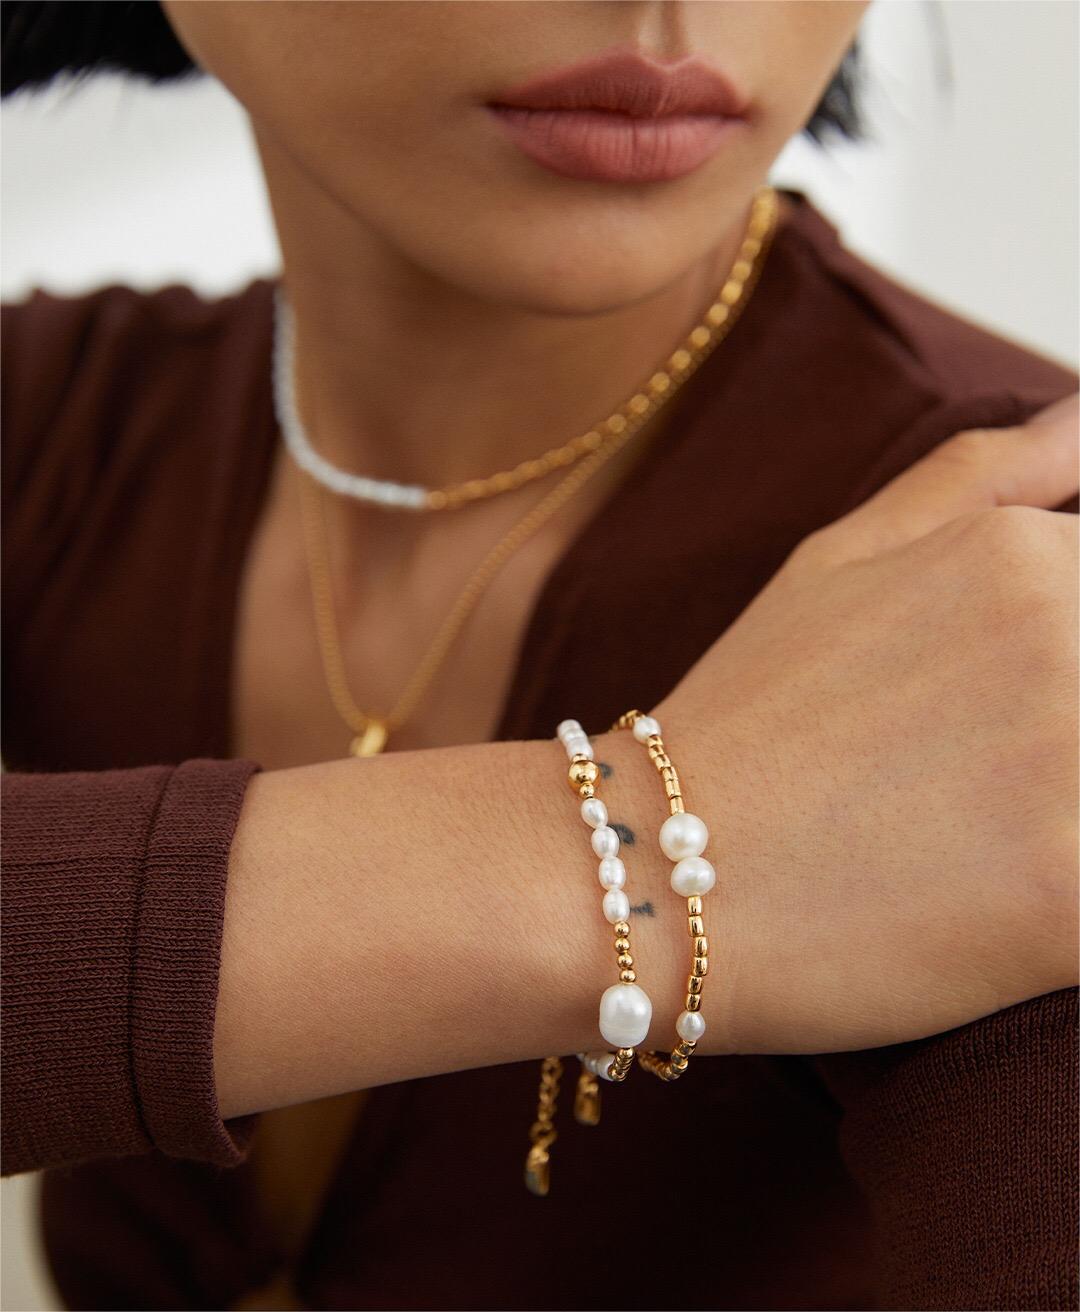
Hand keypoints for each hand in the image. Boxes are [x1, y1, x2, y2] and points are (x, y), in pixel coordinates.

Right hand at [653, 395, 1077, 1053]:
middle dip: (1060, 726)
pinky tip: (988, 894)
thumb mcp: (841, 555)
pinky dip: (1065, 895)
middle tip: (967, 768)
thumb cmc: (752, 711)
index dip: (1063, 658)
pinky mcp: (1074, 900)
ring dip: (1067, 803)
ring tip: (969, 824)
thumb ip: (984, 473)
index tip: (990, 704)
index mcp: (1026, 556)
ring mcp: (1077, 769)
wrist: (658, 868)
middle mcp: (1069, 640)